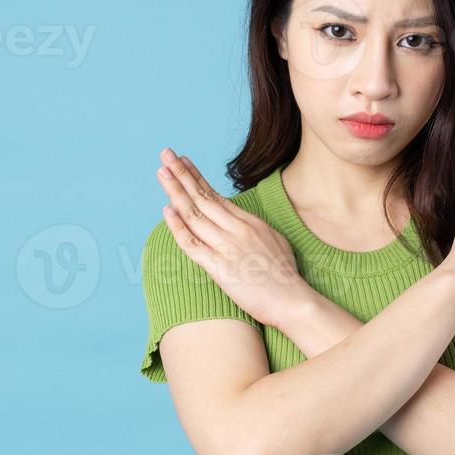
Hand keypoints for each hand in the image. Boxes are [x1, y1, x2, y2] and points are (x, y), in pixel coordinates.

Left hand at [155, 149, 313, 331]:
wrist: (293, 301)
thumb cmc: (286, 277)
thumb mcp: (274, 242)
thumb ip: (254, 230)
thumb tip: (240, 223)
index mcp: (250, 223)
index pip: (216, 196)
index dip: (197, 178)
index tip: (183, 162)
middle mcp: (237, 230)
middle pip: (203, 197)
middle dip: (182, 174)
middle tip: (166, 154)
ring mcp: (228, 247)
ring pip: (195, 214)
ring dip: (176, 192)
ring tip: (162, 172)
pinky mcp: (220, 268)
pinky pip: (193, 244)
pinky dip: (178, 227)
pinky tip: (167, 211)